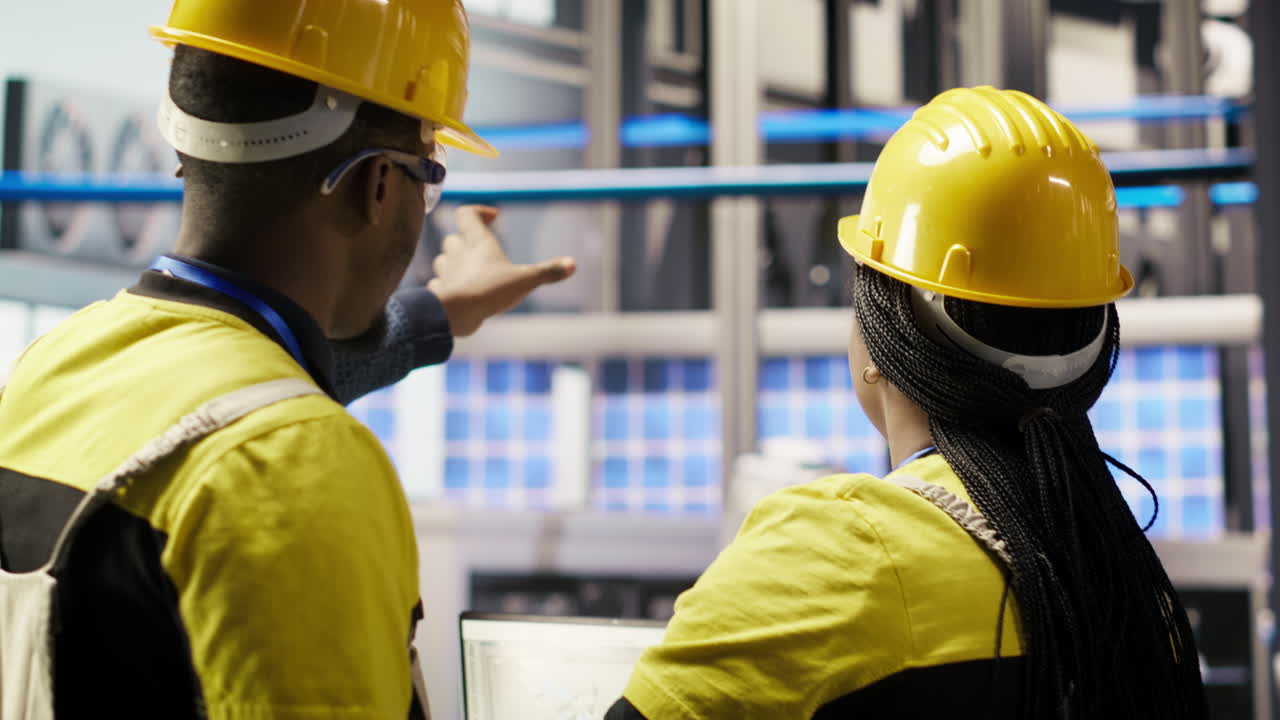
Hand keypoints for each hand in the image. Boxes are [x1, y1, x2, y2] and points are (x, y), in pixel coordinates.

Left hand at [429, 206, 576, 336]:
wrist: (454, 314)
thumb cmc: (488, 290)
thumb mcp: (524, 281)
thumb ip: (548, 272)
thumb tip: (572, 264)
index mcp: (478, 242)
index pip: (467, 213)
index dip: (478, 212)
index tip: (493, 217)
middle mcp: (458, 253)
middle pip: (455, 237)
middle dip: (466, 240)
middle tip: (482, 249)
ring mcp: (446, 272)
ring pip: (443, 259)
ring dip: (454, 262)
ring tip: (471, 271)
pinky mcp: (439, 292)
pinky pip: (439, 283)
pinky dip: (448, 285)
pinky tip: (460, 293)